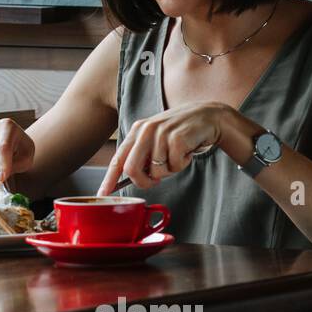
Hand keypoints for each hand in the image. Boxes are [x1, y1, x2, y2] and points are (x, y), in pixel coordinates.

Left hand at [96, 102, 228, 195]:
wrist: (208, 117)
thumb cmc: (180, 133)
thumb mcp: (156, 139)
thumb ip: (142, 155)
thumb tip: (130, 179)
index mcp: (137, 130)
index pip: (118, 159)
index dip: (109, 179)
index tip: (103, 194)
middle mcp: (146, 130)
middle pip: (132, 169)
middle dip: (143, 182)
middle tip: (155, 181)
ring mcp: (162, 133)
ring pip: (157, 171)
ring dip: (169, 170)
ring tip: (177, 156)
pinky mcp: (178, 138)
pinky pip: (175, 166)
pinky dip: (182, 165)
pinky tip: (187, 152)